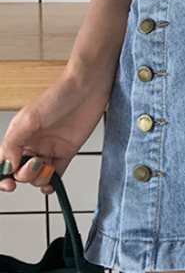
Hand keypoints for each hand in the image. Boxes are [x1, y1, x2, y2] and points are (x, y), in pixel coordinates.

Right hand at [0, 72, 110, 194]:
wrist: (88, 89)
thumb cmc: (59, 96)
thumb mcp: (29, 119)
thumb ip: (13, 144)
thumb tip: (7, 166)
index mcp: (18, 136)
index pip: (3, 162)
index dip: (3, 176)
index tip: (9, 182)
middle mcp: (32, 144)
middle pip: (20, 173)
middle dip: (25, 174)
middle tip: (36, 163)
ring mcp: (49, 149)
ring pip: (37, 176)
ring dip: (39, 178)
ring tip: (47, 165)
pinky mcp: (67, 152)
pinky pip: (56, 174)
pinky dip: (52, 183)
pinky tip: (52, 183)